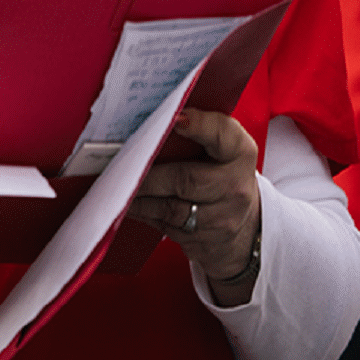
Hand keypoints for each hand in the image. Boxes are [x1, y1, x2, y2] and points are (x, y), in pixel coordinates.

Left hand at [129, 109, 260, 305]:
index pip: (224, 135)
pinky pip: (166, 228)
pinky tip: (128, 205)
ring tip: (116, 186)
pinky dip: (144, 214)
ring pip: (171, 210)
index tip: (176, 119)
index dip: (201, 126)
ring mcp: (221, 220)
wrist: (244, 227)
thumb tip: (159, 115)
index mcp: (241, 153)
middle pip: (186, 180)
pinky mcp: (202, 244)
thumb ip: (200, 129)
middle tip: (120, 166)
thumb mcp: (223, 147)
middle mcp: (236, 188)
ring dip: (139, 198)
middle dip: (149, 175)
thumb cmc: (222, 174)